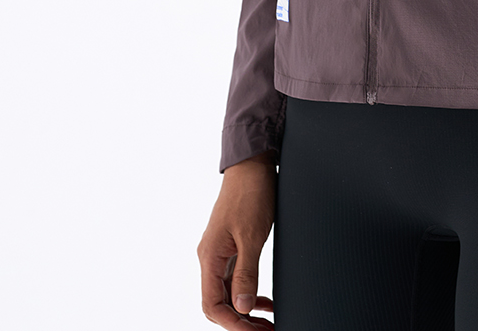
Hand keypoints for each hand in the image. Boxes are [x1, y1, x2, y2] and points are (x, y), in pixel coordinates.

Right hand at [198, 151, 277, 326]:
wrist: (252, 163)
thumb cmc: (251, 194)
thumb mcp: (252, 235)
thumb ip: (246, 273)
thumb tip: (243, 308)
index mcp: (210, 256)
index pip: (212, 305)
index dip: (232, 324)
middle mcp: (211, 257)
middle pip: (217, 304)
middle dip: (240, 322)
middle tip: (266, 330)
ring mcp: (220, 252)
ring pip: (227, 293)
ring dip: (245, 311)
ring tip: (268, 322)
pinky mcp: (231, 246)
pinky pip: (234, 279)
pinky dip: (248, 294)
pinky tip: (264, 301)